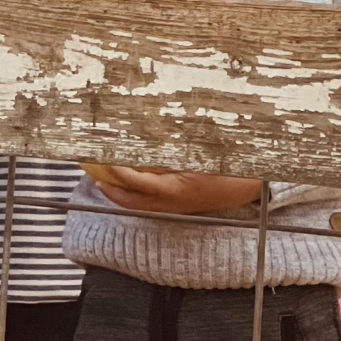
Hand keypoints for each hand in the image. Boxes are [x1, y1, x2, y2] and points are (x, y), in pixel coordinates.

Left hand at [94, 165, 263, 214]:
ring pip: (139, 205)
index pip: (137, 183)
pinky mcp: (177, 207)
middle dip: (111, 191)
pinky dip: (135, 195)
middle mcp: (171, 202)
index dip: (118, 173)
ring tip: (105, 180)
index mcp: (174, 188)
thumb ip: (173, 148)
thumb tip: (149, 132)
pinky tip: (130, 184)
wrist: (246, 187)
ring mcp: (173, 207)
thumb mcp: (199, 154)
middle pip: (131, 202)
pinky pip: (150, 203)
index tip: (106, 160)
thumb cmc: (224, 167)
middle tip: (95, 176)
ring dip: (120, 194)